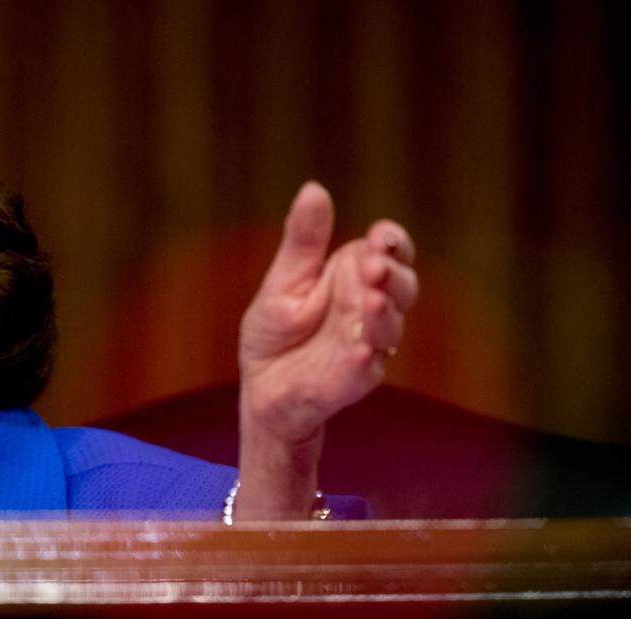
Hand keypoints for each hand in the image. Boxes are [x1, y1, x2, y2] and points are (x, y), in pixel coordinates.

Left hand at [238, 181, 417, 442]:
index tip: (382, 236)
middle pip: (401, 285)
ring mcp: (368, 342)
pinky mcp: (356, 378)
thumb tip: (314, 188)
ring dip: (384, 313)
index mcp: (353, 275)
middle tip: (374, 266)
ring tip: (371, 300)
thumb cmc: (275, 332)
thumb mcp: (284, 280)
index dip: (393, 241)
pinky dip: (364, 358)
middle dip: (392, 274)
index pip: (389, 251)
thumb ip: (303, 242)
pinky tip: (359, 350)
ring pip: (390, 326)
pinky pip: (366, 368)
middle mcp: (369, 306)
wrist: (261, 385)